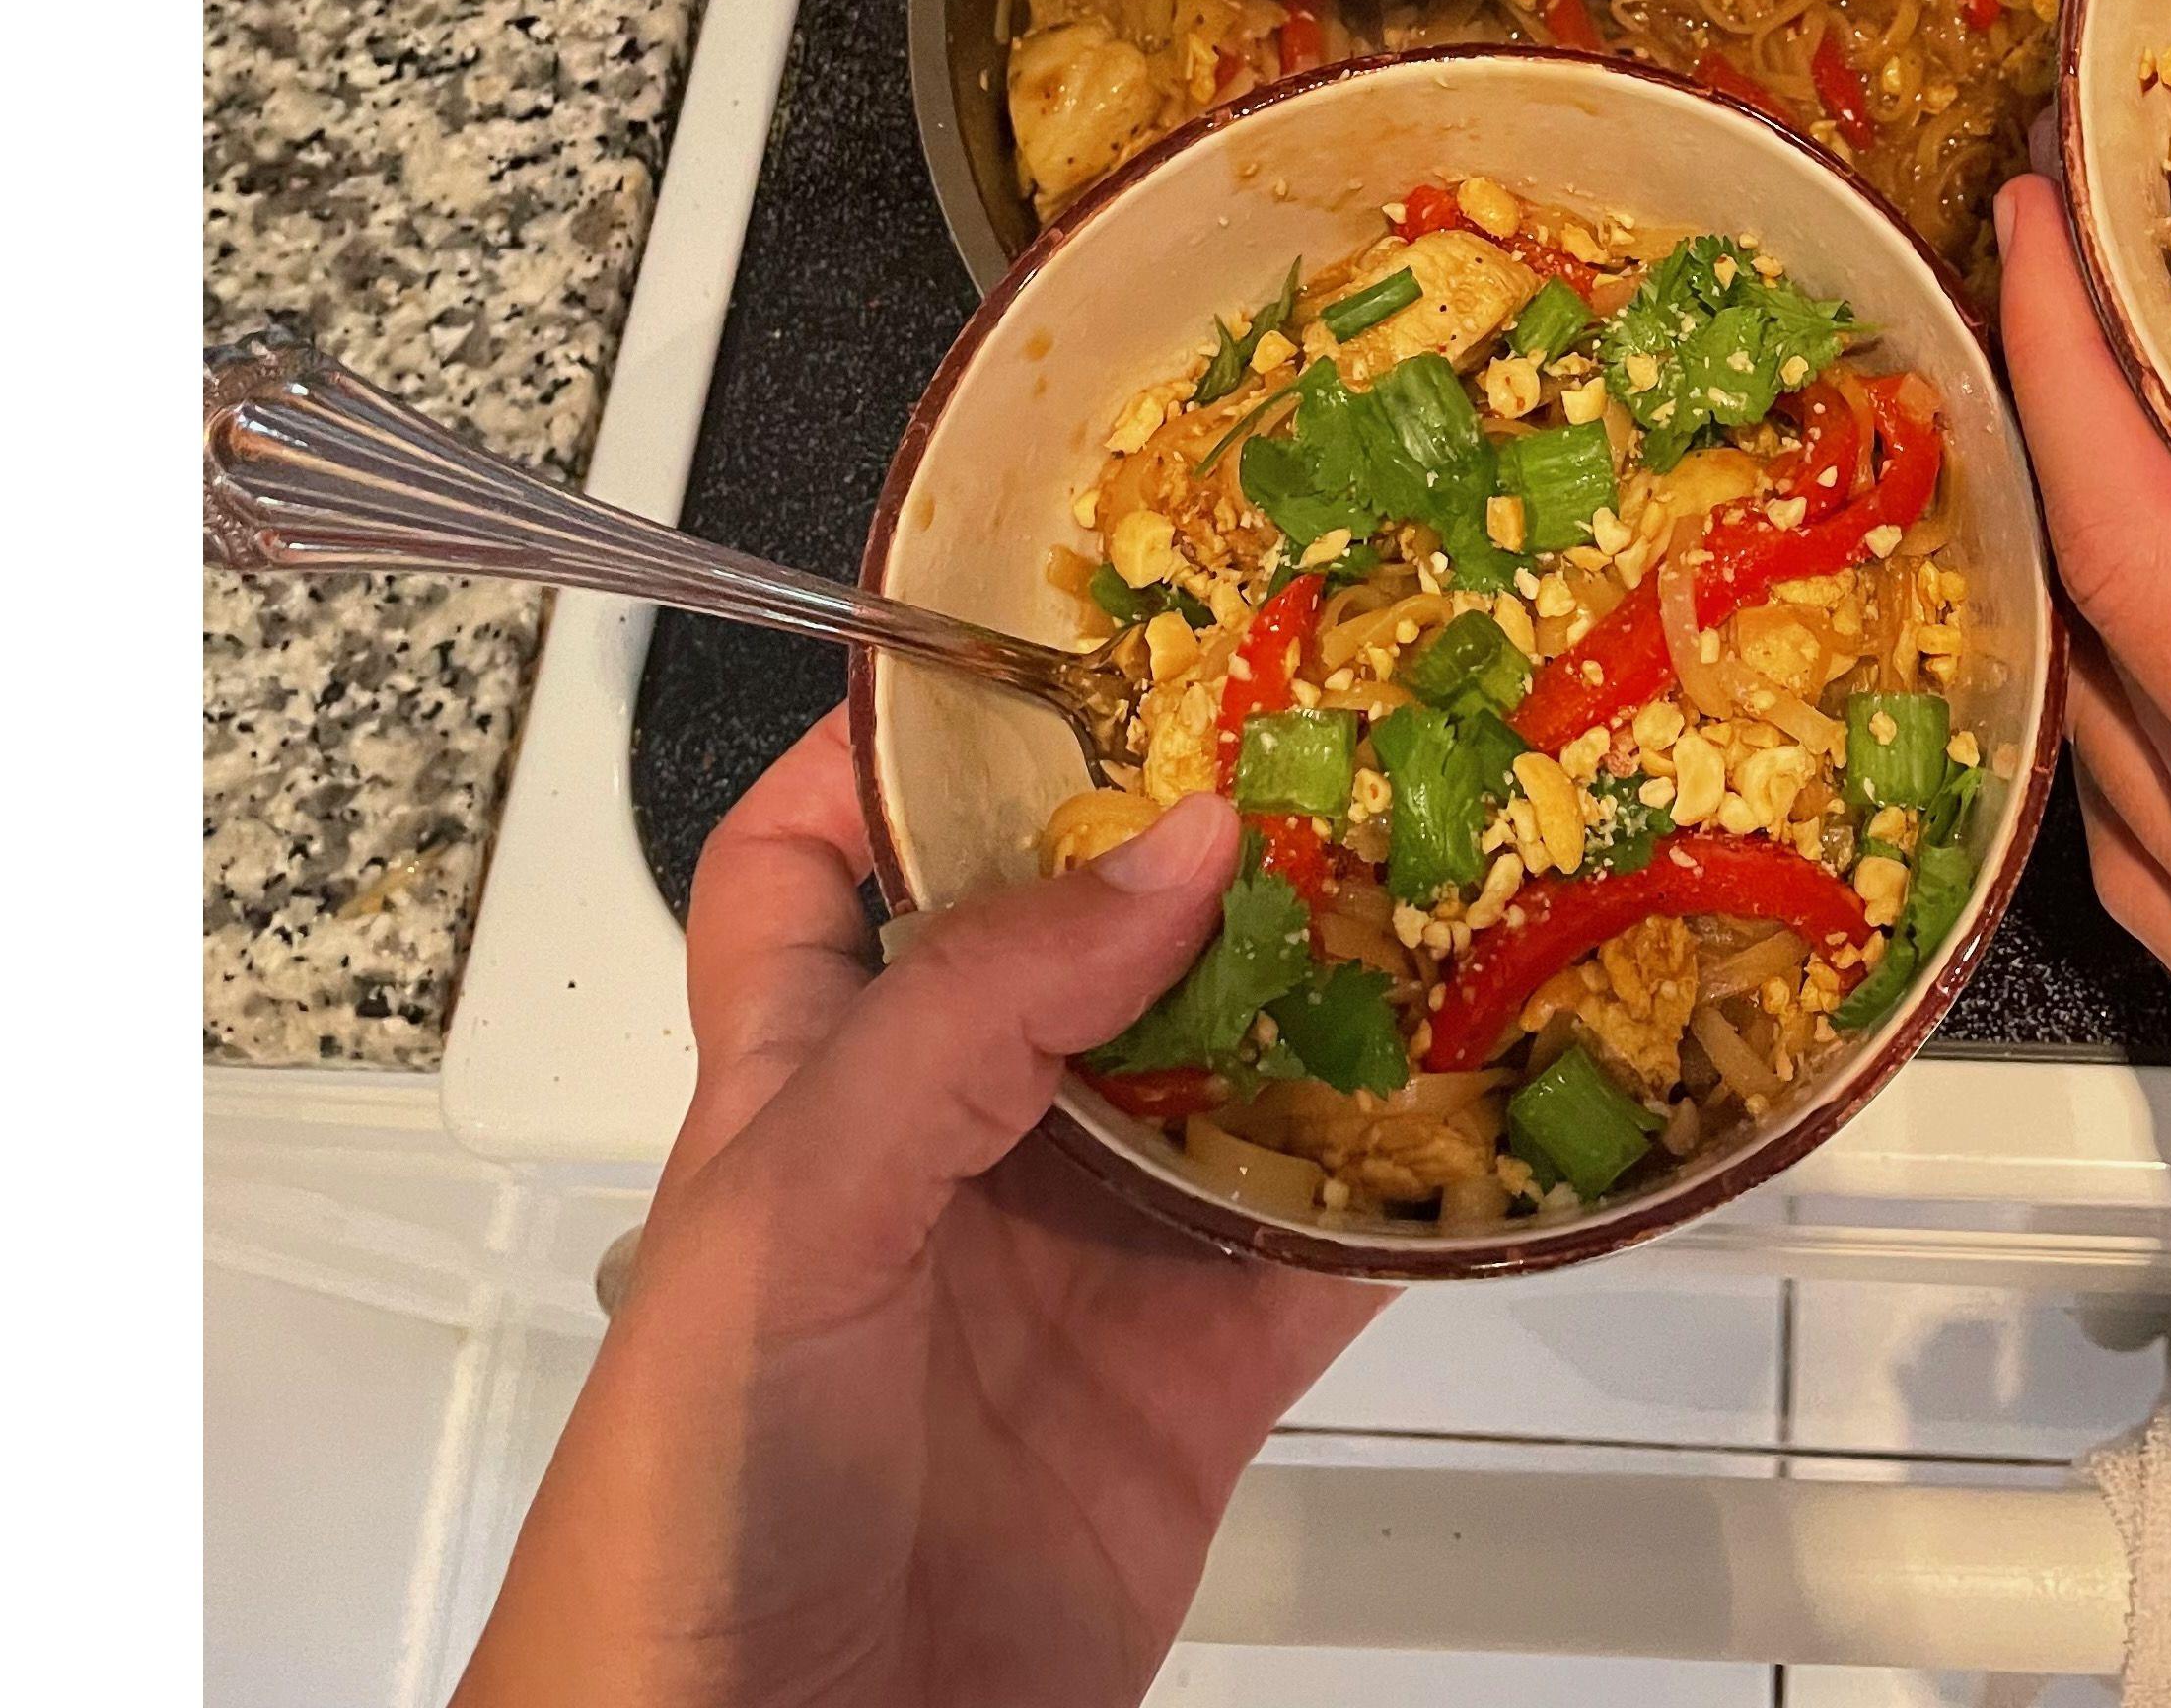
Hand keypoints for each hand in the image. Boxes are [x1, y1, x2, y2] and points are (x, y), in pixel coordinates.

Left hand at [458, 714, 1379, 1707]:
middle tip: (1333, 731)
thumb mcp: (787, 1217)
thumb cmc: (676, 1524)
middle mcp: (949, 1150)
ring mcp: (1076, 1269)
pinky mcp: (1182, 1394)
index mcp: (806, 1079)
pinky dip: (1416, 1189)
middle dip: (1192, 843)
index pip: (820, 858)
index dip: (903, 746)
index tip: (1052, 646)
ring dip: (1333, 993)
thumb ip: (969, 1020)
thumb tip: (1170, 847)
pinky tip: (1494, 1112)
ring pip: (1226, 1080)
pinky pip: (1319, 1260)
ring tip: (1451, 874)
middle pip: (1080, 945)